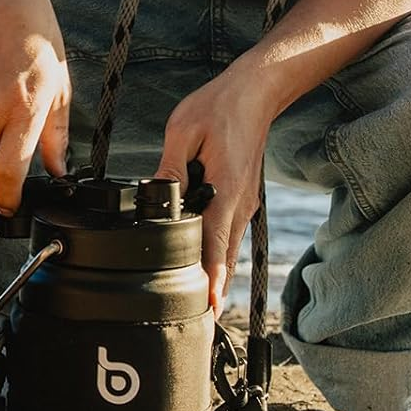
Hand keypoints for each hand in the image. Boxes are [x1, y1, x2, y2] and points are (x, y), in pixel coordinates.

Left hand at [154, 62, 274, 312]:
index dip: (211, 280)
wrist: (255, 92)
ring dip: (215, 270)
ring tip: (200, 299)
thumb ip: (170, 169)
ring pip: (228, 246)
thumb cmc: (219, 107)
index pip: (216, 244)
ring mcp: (244, 202)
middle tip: (199, 318)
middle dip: (212, 287)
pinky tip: (201, 259)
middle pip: (224, 256)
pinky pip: (228, 232)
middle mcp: (240, 203)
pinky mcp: (242, 198)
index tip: (209, 309)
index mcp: (227, 189)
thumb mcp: (183, 133)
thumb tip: (156, 198)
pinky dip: (217, 250)